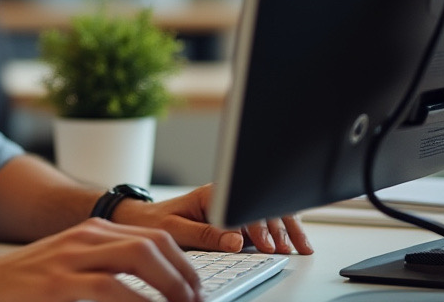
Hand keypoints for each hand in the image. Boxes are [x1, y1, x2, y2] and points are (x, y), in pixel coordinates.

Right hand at [0, 218, 202, 301]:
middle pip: (153, 243)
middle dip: (184, 275)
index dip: (183, 264)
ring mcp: (72, 258)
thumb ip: (109, 268)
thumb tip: (156, 290)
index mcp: (94, 231)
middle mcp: (86, 237)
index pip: (154, 236)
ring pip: (138, 258)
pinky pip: (111, 288)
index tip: (196, 290)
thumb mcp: (73, 264)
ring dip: (170, 287)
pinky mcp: (59, 284)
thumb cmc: (30, 281)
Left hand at [111, 183, 313, 255]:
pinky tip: (295, 241)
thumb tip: (236, 241)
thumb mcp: (175, 229)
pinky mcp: (236, 220)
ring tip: (299, 247)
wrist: (144, 219)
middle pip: (261, 206)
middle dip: (279, 227)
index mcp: (211, 194)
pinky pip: (264, 222)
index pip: (242, 206)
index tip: (266, 245)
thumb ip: (205, 235)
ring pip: (268, 213)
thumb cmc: (156, 221)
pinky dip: (282, 230)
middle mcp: (226, 197)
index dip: (257, 226)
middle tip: (288, 248)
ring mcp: (234, 208)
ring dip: (286, 228)